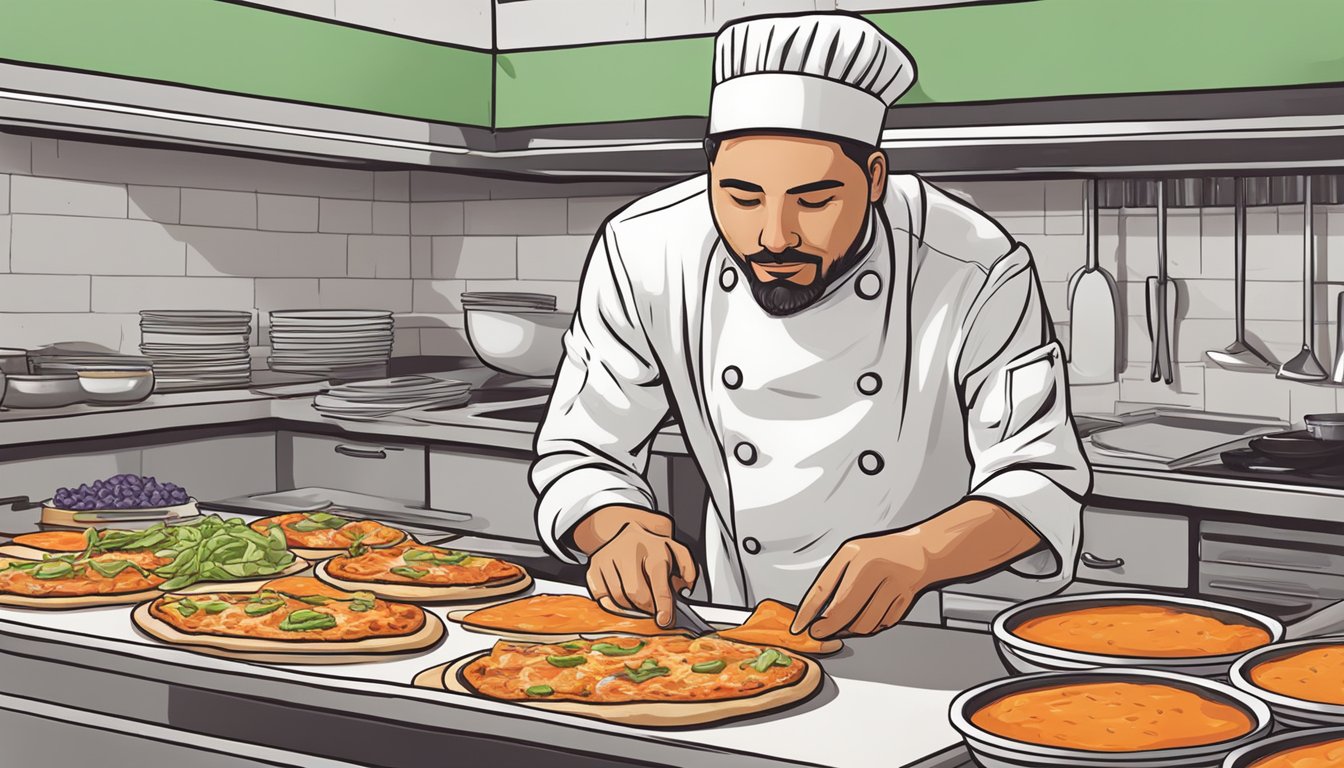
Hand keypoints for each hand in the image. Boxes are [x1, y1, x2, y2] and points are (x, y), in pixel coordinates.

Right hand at [576, 506, 696, 627]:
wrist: (623, 530)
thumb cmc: (651, 548)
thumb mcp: (675, 551)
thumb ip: (688, 569)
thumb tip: (685, 589)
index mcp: (654, 547)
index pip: (659, 582)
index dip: (663, 605)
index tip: (664, 621)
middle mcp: (629, 550)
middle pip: (636, 594)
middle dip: (647, 608)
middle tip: (653, 611)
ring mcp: (608, 558)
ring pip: (619, 599)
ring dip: (631, 608)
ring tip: (638, 600)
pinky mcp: (593, 567)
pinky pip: (602, 598)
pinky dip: (613, 603)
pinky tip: (621, 595)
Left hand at [790, 531, 930, 639]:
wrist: (920, 551)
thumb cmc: (880, 553)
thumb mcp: (851, 554)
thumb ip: (832, 579)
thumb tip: (816, 611)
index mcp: (855, 555)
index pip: (824, 589)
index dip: (808, 611)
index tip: (800, 626)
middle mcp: (874, 568)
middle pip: (843, 611)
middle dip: (828, 627)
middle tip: (820, 632)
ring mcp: (892, 585)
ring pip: (863, 623)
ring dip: (852, 628)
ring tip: (848, 621)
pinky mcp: (905, 600)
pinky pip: (882, 624)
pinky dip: (873, 625)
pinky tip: (871, 613)